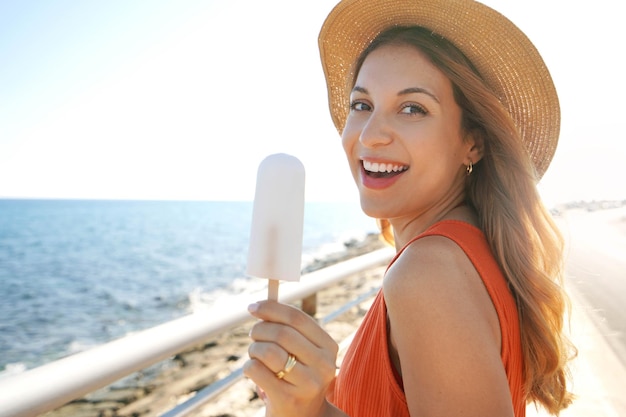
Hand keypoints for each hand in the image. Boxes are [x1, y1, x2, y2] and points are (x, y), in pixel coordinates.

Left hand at [243, 300, 338, 416]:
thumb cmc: (297, 376)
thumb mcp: (303, 352)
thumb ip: (289, 329)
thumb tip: (260, 305)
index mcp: (329, 347)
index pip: (298, 318)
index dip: (272, 308)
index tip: (253, 307)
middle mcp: (323, 365)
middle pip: (283, 333)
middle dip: (260, 329)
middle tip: (252, 335)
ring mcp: (307, 384)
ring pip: (268, 351)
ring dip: (253, 349)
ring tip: (254, 354)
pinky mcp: (288, 399)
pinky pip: (257, 370)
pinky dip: (248, 366)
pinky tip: (254, 372)